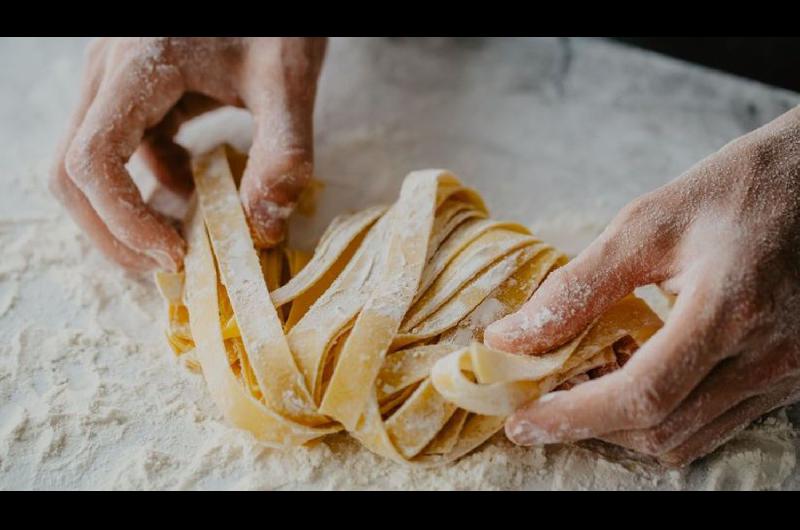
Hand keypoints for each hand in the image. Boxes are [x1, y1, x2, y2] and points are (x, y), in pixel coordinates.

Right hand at [50, 37, 326, 271]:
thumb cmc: (275, 19)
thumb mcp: (288, 79)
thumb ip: (283, 151)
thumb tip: (263, 227)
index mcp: (139, 66)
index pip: (93, 159)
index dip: (123, 221)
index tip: (176, 253)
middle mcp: (110, 74)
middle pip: (73, 171)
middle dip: (113, 231)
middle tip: (169, 263)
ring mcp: (116, 83)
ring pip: (88, 165)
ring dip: (125, 213)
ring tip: (181, 239)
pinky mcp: (132, 93)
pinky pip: (118, 151)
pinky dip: (147, 185)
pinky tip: (191, 189)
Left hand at [484, 106, 799, 465]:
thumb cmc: (736, 191)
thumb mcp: (646, 225)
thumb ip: (576, 287)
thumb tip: (510, 338)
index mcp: (730, 309)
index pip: (642, 394)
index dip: (573, 417)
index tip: (522, 422)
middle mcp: (767, 356)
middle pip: (661, 429)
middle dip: (589, 427)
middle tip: (538, 404)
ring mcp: (785, 374)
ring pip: (687, 438)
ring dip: (621, 428)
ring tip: (577, 390)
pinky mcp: (789, 379)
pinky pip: (714, 424)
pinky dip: (660, 417)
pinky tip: (627, 381)